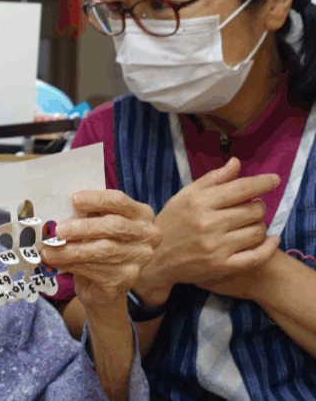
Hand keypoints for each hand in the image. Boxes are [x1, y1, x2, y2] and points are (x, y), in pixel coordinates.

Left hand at [41, 190, 161, 314]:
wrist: (106, 283)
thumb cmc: (100, 242)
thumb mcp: (96, 223)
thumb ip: (87, 214)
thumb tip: (60, 209)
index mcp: (141, 214)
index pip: (119, 201)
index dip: (96, 199)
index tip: (74, 199)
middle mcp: (147, 235)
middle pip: (114, 226)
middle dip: (83, 227)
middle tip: (59, 230)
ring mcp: (139, 259)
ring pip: (103, 250)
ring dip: (71, 250)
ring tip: (48, 251)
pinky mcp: (126, 279)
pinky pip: (96, 269)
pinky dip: (72, 265)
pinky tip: (57, 262)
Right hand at [136, 157, 280, 305]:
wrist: (155, 260)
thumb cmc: (170, 224)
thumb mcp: (183, 197)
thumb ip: (212, 180)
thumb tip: (236, 163)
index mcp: (198, 203)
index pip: (240, 189)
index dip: (262, 182)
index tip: (274, 179)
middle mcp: (208, 223)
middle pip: (253, 210)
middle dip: (257, 206)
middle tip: (250, 208)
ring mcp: (216, 247)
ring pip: (257, 231)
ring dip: (259, 226)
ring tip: (249, 225)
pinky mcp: (221, 266)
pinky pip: (257, 256)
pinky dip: (269, 247)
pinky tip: (273, 240)